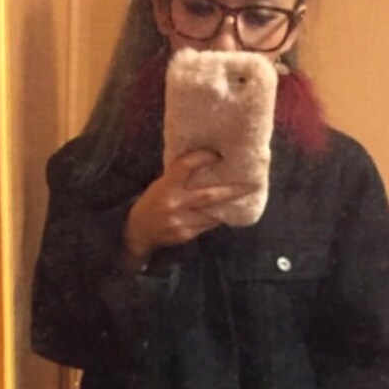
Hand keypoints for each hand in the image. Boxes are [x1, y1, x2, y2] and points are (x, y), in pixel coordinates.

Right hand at [122, 149, 259, 262]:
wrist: (139, 231)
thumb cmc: (152, 202)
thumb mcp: (160, 185)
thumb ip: (179, 178)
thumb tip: (205, 165)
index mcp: (166, 186)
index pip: (186, 166)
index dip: (202, 157)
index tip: (217, 153)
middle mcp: (174, 203)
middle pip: (209, 195)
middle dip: (231, 190)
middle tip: (250, 185)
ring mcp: (180, 221)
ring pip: (211, 213)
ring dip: (227, 206)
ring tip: (242, 198)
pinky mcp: (185, 234)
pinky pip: (207, 225)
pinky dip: (216, 218)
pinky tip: (224, 212)